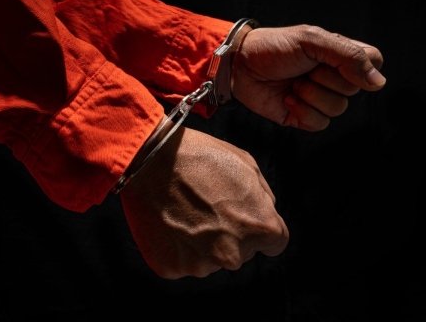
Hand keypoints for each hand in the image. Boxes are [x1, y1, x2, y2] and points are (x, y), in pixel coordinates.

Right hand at [119, 124, 288, 278]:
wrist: (150, 160)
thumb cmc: (200, 157)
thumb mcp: (248, 166)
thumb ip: (263, 198)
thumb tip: (265, 215)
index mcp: (262, 228)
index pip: (274, 242)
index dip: (257, 226)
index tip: (241, 214)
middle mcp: (234, 254)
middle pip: (240, 252)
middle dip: (229, 234)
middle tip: (206, 206)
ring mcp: (201, 265)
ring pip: (209, 259)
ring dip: (202, 242)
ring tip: (184, 210)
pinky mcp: (171, 267)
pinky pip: (181, 261)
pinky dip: (177, 247)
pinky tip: (169, 221)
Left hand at [232, 24, 385, 130]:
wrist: (240, 65)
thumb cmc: (273, 47)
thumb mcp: (312, 41)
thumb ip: (348, 56)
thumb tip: (377, 82)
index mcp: (339, 54)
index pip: (373, 62)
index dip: (361, 68)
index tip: (336, 62)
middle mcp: (332, 77)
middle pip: (353, 90)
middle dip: (324, 80)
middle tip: (302, 69)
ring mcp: (318, 97)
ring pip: (337, 109)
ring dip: (311, 96)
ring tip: (292, 83)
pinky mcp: (302, 116)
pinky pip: (319, 124)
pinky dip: (302, 112)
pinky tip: (287, 98)